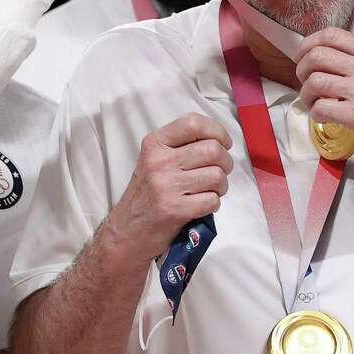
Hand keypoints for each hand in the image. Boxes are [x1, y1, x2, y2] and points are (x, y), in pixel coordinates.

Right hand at [107, 113, 232, 264]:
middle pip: (213, 150)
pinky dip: (213, 204)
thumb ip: (180, 146)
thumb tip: (219, 140)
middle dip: (225, 163)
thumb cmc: (146, 194)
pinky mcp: (175, 209)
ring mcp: (166, 185)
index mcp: (154, 143)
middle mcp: (159, 161)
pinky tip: (201, 205)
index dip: (217, 131)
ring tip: (210, 190)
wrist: (127, 230)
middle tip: (220, 172)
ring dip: (221, 186)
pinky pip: (212, 200)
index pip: (193, 123)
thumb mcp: (153, 161)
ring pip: (217, 176)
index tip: (224, 143)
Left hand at [294, 28, 353, 176]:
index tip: (301, 57)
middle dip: (301, 70)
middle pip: (316, 55)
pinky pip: (321, 107)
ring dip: (307, 94)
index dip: (308, 44)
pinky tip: (324, 118)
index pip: (331, 35)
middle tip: (306, 84)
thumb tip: (327, 60)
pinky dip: (315, 114)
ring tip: (315, 103)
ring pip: (314, 81)